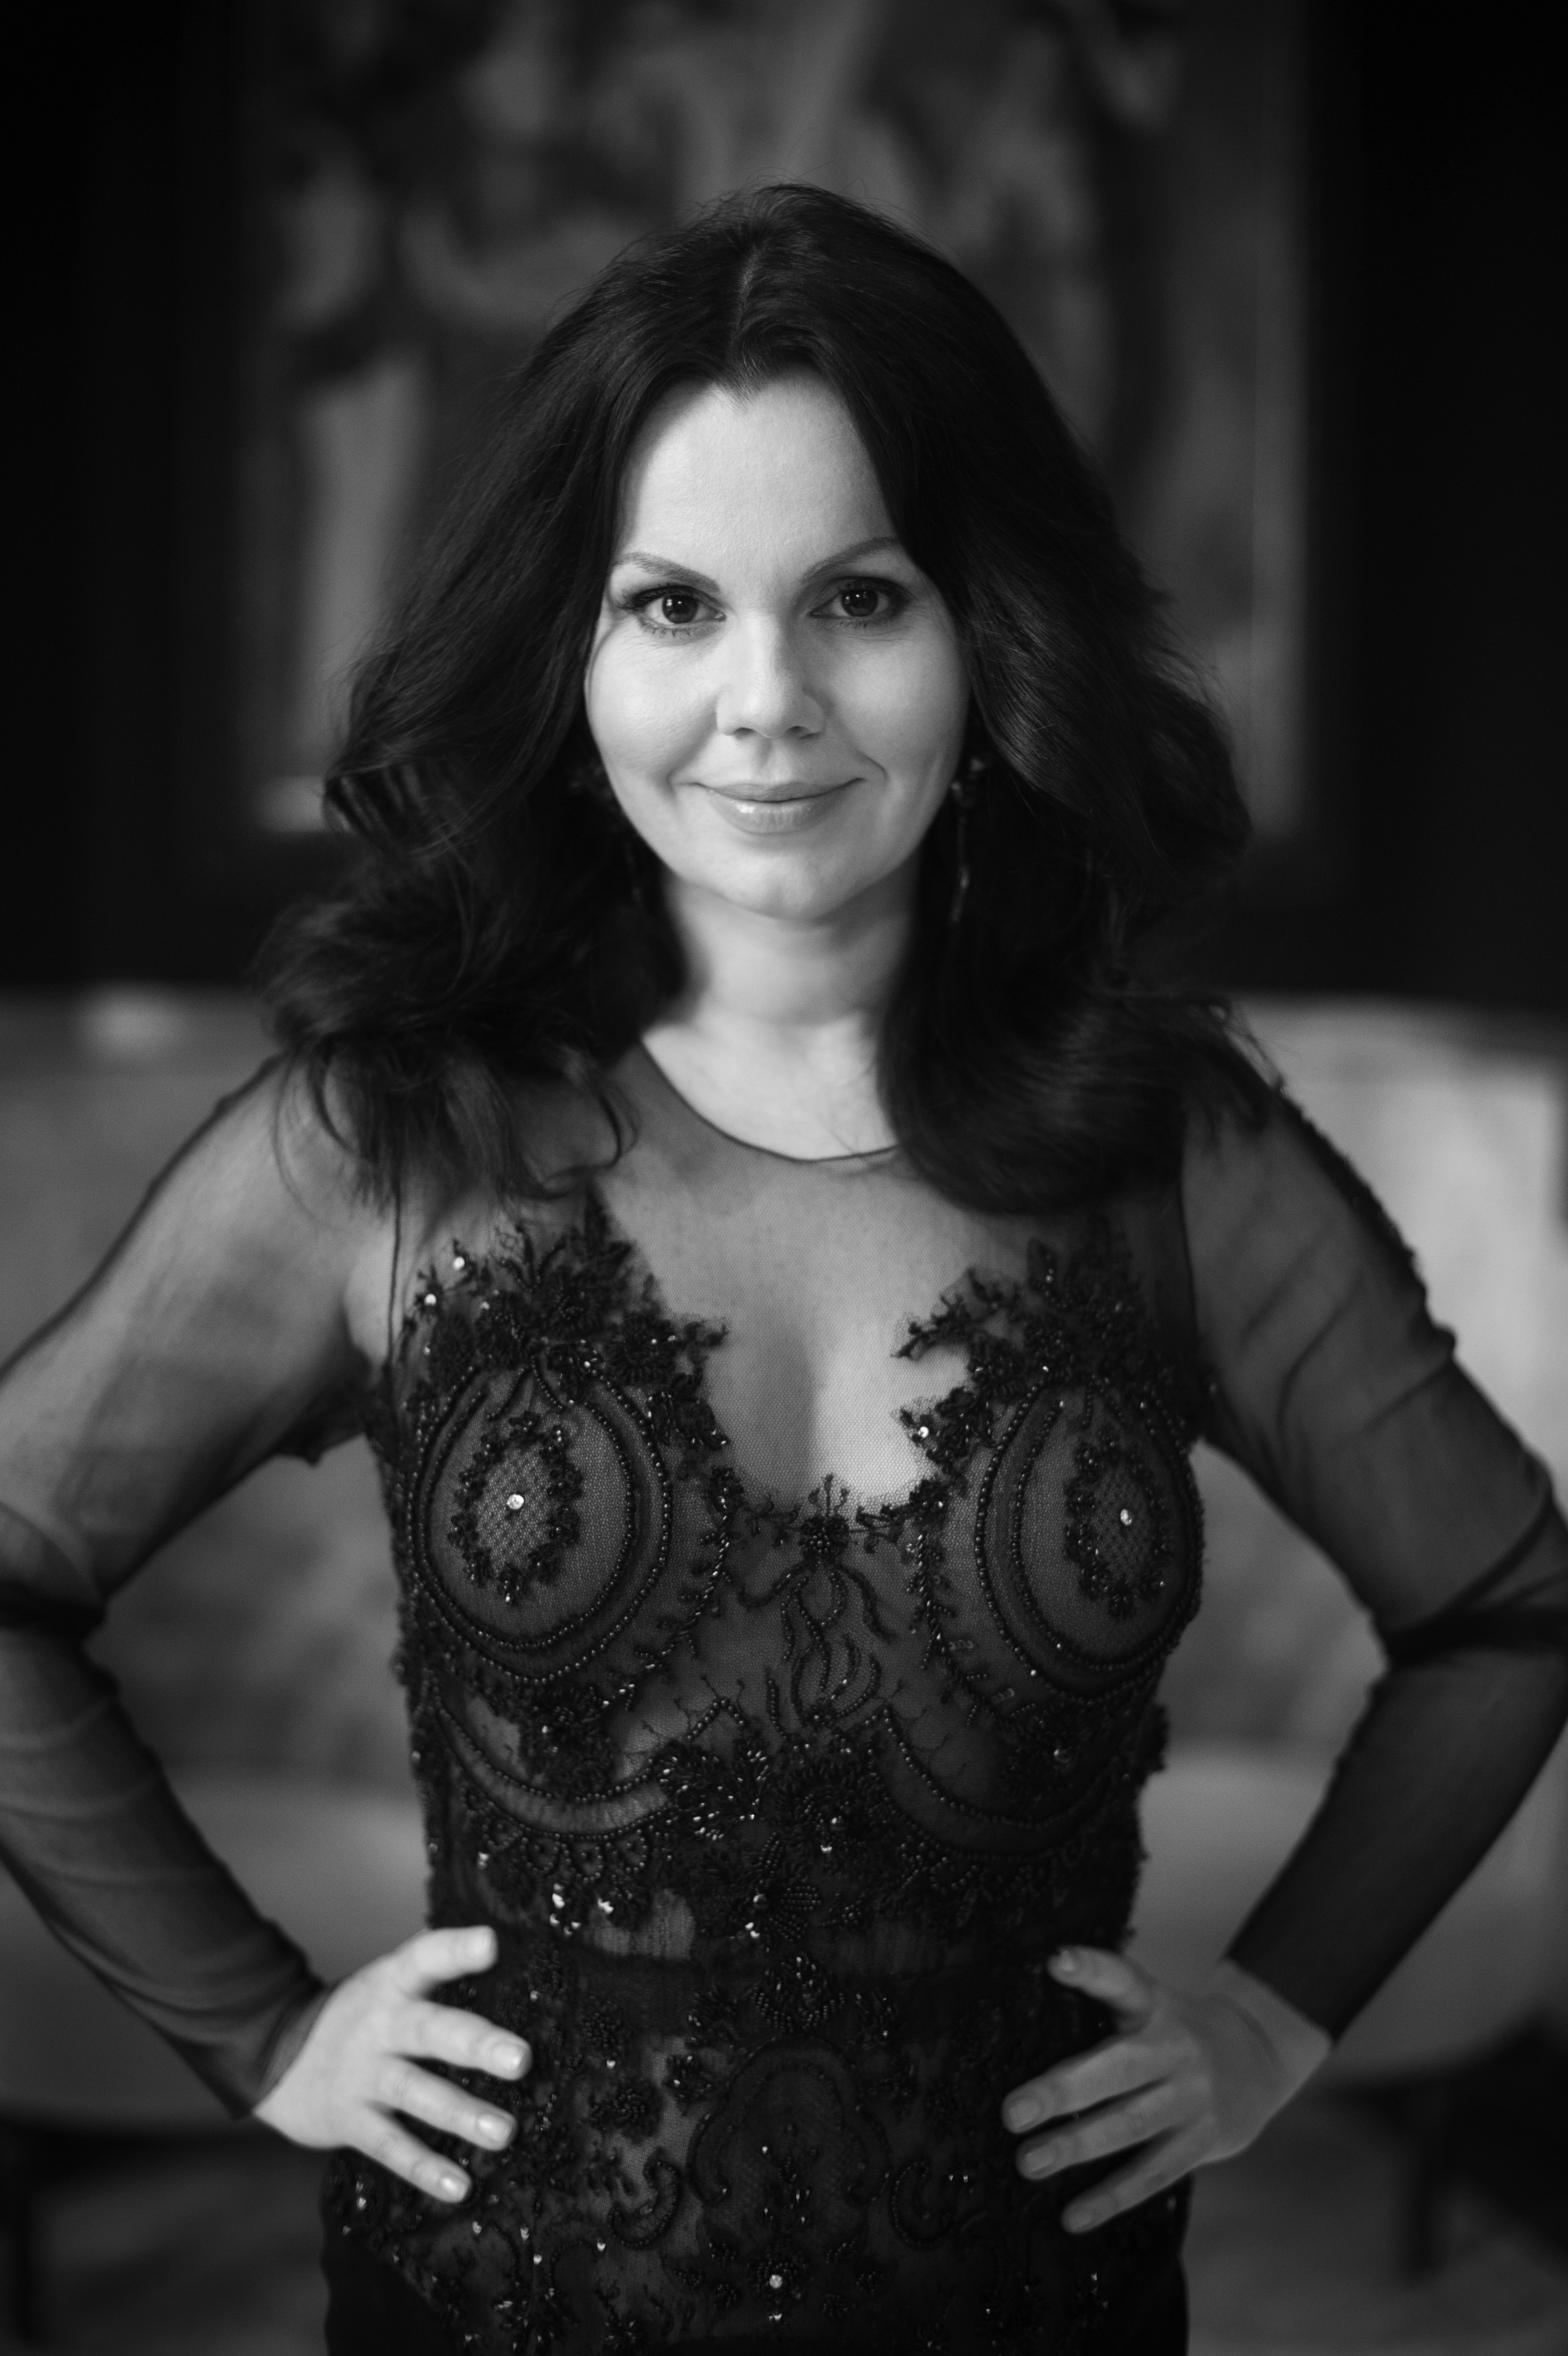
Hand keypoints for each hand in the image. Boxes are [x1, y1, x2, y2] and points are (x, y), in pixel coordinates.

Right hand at [254, 1925, 529, 2204]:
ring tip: (503, 2131)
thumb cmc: (362, 2016)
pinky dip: (423, 2168)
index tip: (491, 1943)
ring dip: (461, 2113)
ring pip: (415, 2092)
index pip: (425, 1958)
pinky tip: (459, 2186)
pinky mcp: (350, 2119)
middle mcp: (379, 2026)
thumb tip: (509, 1956)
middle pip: (429, 2030)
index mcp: (392, 1983)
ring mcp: (363, 2075)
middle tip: (521, 2058)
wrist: (275, 2055)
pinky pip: (390, 2146)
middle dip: (476, 2045)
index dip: (456, 1949)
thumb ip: (437, 1973)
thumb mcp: (389, 1983)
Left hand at [1001, 1947, 1329, 2233]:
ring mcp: (1192, 2098)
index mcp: (1155, 2006)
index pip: (1123, 1980)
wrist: (1257, 2058)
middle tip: (1012, 2113)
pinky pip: (1154, 2173)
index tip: (1057, 1961)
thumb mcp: (1148, 2003)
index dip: (1091, 1968)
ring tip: (1029, 2163)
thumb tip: (1018, 2018)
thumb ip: (1100, 2005)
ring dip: (1078, 2147)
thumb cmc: (1174, 2031)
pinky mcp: (1203, 2141)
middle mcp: (1175, 2048)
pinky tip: (1074, 2215)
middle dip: (1064, 2091)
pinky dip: (1113, 2196)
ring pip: (1132, 2125)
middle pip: (1119, 2068)